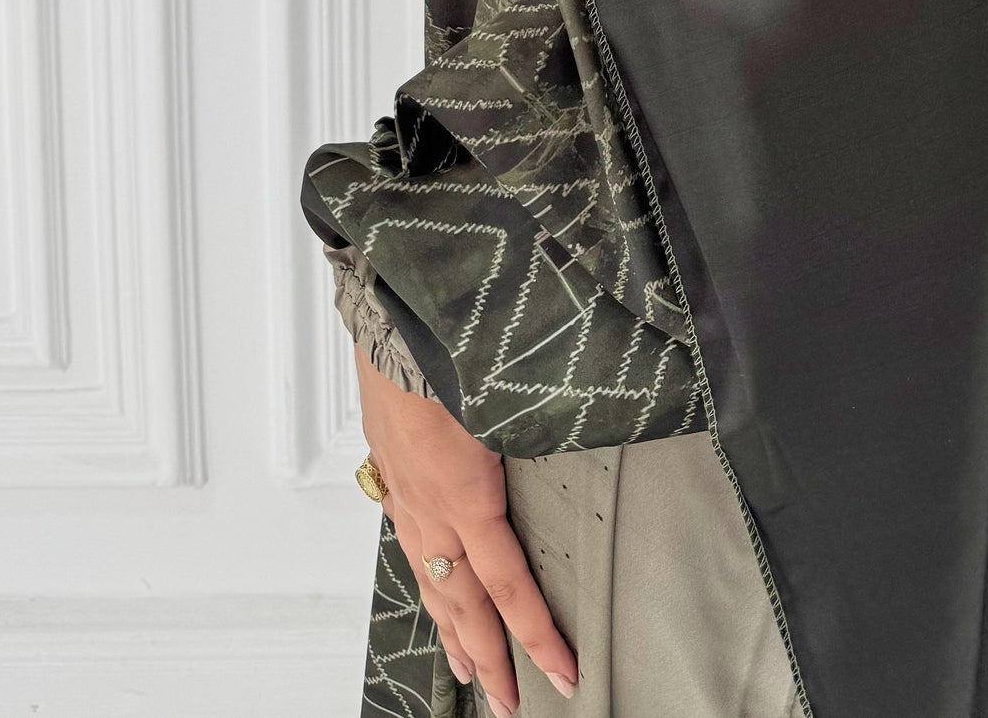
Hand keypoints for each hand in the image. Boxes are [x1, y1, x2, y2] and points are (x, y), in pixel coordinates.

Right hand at [356, 343, 577, 709]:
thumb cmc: (449, 339)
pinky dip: (421, 573)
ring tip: (466, 666)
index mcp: (465, 493)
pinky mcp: (389, 465)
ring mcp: (404, 487)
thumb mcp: (508, 391)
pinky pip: (407, 537)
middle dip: (487, 657)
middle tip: (506, 703)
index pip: (508, 585)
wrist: (389, 309)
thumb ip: (548, 427)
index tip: (564, 673)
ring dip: (450, 628)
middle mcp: (430, 502)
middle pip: (462, 600)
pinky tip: (427, 578)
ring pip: (429, 576)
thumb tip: (598, 430)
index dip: (537, 634)